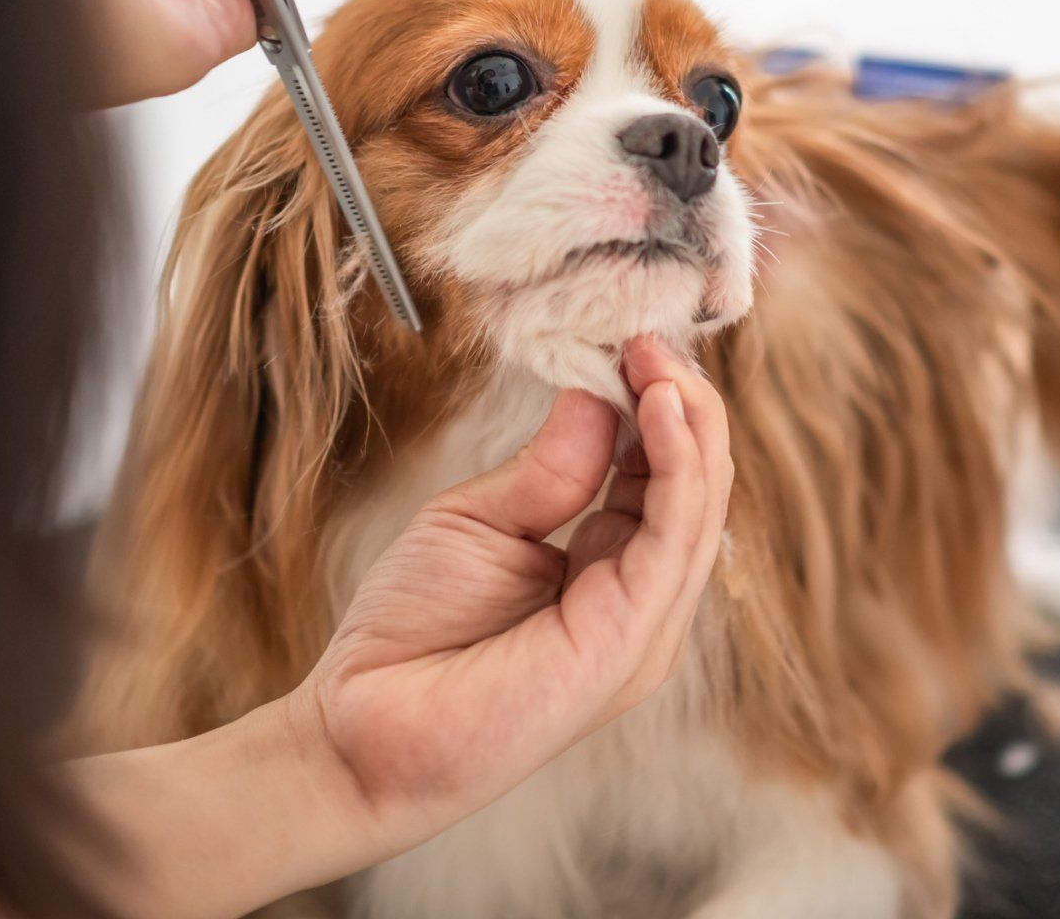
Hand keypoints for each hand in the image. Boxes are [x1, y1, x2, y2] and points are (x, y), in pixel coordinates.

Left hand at [295, 335, 732, 854]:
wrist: (359, 729)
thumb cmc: (412, 632)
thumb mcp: (481, 520)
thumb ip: (550, 467)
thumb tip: (597, 392)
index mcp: (612, 569)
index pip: (663, 474)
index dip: (653, 401)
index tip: (627, 335)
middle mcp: (641, 599)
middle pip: (695, 483)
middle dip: (678, 399)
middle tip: (645, 331)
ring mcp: (643, 626)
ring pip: (700, 504)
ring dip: (687, 418)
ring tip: (654, 352)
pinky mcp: (630, 642)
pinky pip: (673, 539)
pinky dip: (679, 464)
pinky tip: (659, 406)